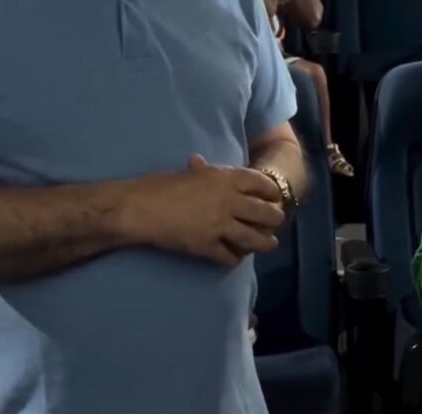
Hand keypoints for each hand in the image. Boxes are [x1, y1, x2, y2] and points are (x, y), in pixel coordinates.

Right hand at [120, 154, 284, 266]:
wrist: (144, 208)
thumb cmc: (163, 185)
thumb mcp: (188, 172)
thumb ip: (202, 171)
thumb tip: (199, 162)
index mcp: (225, 178)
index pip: (260, 183)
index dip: (271, 191)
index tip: (275, 196)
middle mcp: (229, 201)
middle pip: (264, 212)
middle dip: (274, 218)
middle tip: (277, 222)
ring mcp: (220, 226)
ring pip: (253, 237)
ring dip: (265, 242)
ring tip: (270, 244)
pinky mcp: (208, 247)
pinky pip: (230, 256)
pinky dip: (235, 258)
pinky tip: (237, 257)